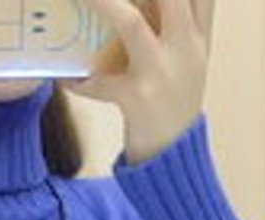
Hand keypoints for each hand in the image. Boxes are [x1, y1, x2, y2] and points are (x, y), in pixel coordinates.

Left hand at [65, 0, 216, 163]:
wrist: (175, 158)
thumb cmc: (174, 100)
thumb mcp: (188, 56)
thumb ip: (180, 17)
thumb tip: (135, 5)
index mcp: (198, 32)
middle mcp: (187, 47)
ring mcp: (163, 73)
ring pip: (131, 22)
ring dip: (101, 3)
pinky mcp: (139, 100)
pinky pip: (100, 82)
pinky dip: (80, 80)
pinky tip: (66, 78)